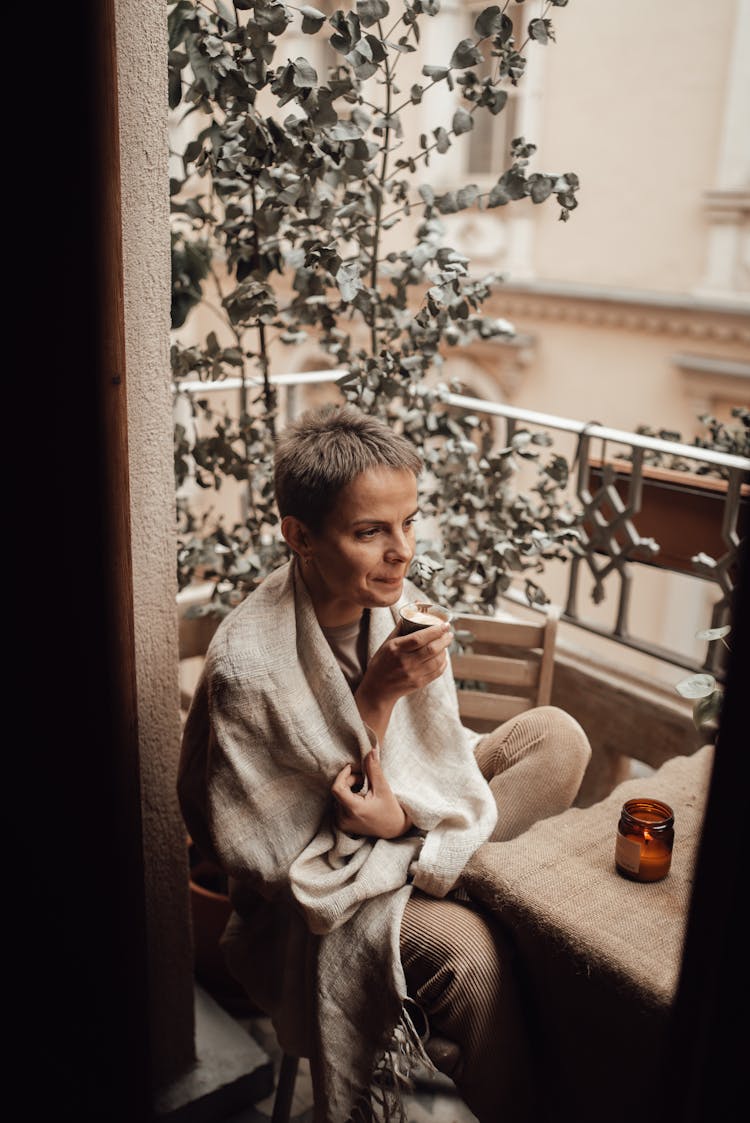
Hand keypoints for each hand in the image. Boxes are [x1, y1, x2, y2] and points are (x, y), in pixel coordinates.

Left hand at [332, 746, 411, 839]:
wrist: (394, 830)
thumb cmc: (391, 810)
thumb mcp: (383, 789)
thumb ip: (374, 769)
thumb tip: (370, 751)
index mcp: (354, 810)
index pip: (337, 788)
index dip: (343, 774)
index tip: (354, 768)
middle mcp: (344, 819)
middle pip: (338, 791)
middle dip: (349, 780)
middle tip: (365, 779)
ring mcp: (342, 823)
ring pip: (338, 797)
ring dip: (349, 789)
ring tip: (364, 789)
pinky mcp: (342, 825)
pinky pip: (338, 805)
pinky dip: (347, 797)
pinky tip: (360, 798)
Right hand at [354, 620, 452, 741]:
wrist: (378, 689)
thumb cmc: (382, 662)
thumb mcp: (388, 643)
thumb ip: (402, 626)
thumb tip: (416, 606)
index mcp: (395, 649)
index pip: (419, 638)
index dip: (435, 630)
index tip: (444, 624)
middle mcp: (405, 662)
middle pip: (431, 649)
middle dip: (444, 639)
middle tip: (449, 632)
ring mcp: (413, 674)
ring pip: (437, 660)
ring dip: (445, 650)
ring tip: (446, 642)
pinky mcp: (419, 683)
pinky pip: (437, 672)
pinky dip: (443, 662)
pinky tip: (443, 656)